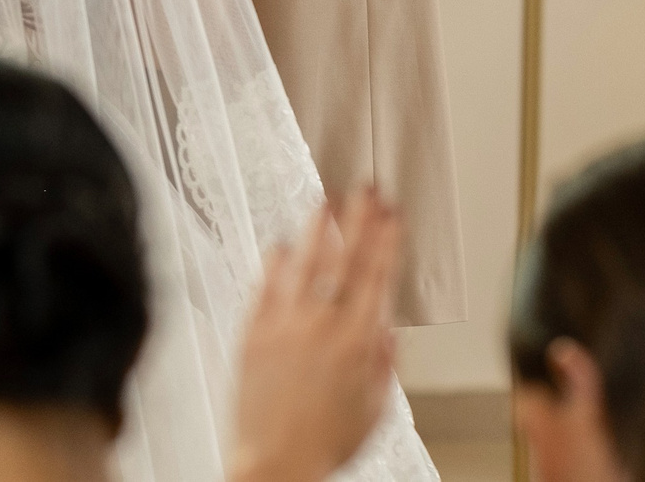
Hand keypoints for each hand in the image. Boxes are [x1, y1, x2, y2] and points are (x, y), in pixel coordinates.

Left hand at [229, 191, 401, 481]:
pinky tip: (282, 244)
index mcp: (357, 345)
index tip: (392, 215)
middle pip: (344, 261)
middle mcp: (321, 328)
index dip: (386, 242)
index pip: (376, 279)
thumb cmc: (325, 443)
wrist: (275, 463)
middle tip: (365, 190)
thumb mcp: (375, 408)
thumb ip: (383, 362)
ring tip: (325, 202)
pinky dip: (275, 261)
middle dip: (358, 221)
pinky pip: (264, 286)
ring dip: (317, 229)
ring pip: (303, 264)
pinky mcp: (252, 332)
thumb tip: (388, 327)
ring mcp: (284, 326)